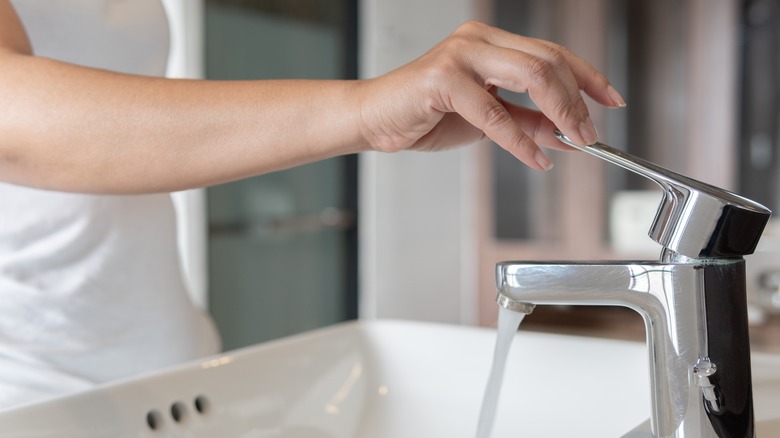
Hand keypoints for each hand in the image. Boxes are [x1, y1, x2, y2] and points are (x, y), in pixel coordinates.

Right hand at [358, 21, 624, 169]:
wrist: (375, 120)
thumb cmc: (425, 115)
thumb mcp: (488, 119)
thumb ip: (528, 121)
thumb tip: (568, 134)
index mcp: (491, 41)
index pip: (552, 52)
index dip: (588, 76)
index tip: (610, 101)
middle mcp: (478, 39)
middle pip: (549, 60)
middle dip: (578, 100)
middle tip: (591, 133)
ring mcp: (461, 55)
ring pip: (532, 74)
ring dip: (560, 112)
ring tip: (574, 141)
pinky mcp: (443, 78)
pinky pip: (495, 111)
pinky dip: (520, 139)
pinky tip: (535, 157)